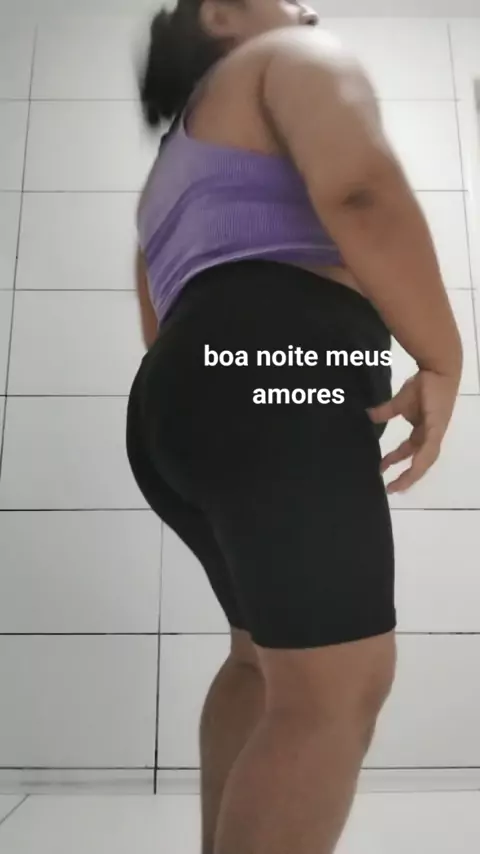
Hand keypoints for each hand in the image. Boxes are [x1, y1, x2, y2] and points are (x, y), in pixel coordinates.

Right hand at [367, 370, 459, 493]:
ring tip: (396, 485)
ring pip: (424, 461)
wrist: (438, 368)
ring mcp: (435, 432)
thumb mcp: (399, 402)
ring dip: (411, 474)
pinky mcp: (436, 427)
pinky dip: (420, 460)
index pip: (411, 453)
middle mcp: (430, 436)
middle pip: (419, 462)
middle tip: (388, 487)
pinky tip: (411, 469)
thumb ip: (385, 412)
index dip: (398, 464)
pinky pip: (429, 449)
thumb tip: (368, 416)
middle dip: (405, 476)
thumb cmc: (423, 383)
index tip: (383, 473)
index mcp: (424, 431)